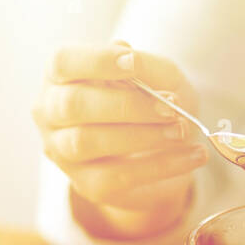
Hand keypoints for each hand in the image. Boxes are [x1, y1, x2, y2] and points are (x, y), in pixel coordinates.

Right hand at [32, 40, 206, 238]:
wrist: (164, 148)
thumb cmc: (152, 101)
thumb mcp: (159, 75)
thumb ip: (146, 66)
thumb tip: (131, 61)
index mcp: (61, 76)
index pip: (63, 61)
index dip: (96, 60)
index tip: (132, 62)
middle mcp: (51, 113)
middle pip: (73, 104)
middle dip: (126, 105)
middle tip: (170, 107)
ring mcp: (63, 152)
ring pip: (88, 142)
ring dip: (142, 135)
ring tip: (181, 130)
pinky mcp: (87, 184)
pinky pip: (119, 176)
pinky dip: (162, 165)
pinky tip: (193, 155)